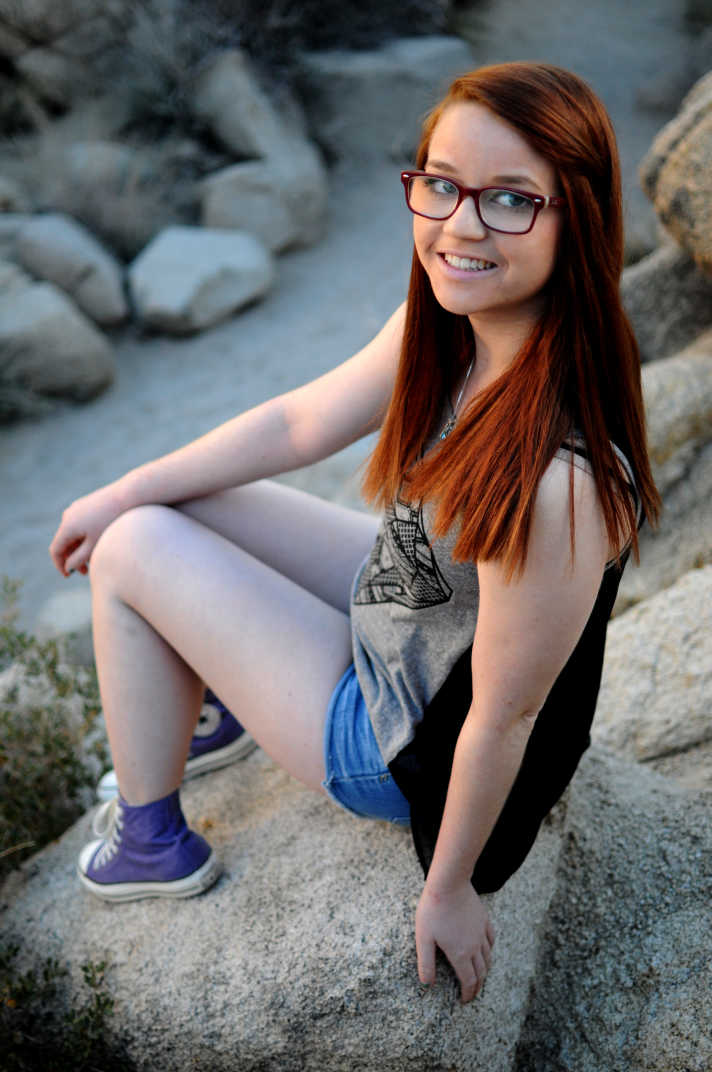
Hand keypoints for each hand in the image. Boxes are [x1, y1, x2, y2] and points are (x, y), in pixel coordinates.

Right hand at [49, 484, 125, 576]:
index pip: (55, 550)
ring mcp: (76, 508)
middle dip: (73, 558)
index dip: (60, 565)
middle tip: (86, 571)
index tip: (68, 576)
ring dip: (80, 548)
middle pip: (64, 542)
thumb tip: (68, 567)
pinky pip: (81, 524)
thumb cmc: (112, 522)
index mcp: (67, 526)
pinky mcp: (86, 504)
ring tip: (95, 557)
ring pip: (73, 533)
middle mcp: (68, 515)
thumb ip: (79, 559)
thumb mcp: (95, 546)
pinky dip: (85, 536)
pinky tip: (99, 542)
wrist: (128, 496)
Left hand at [415, 880, 494, 1003]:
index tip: (465, 1000)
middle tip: (473, 993)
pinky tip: (486, 950)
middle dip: (478, 986)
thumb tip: (427, 984)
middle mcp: (474, 946)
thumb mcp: (423, 938)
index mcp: (460, 953)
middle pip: (481, 972)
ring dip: (485, 970)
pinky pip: (491, 939)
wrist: (449, 884)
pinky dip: (490, 950)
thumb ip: (426, 963)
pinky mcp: (483, 919)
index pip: (468, 981)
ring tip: (480, 976)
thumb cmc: (433, 910)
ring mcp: (481, 932)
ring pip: (488, 957)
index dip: (468, 994)